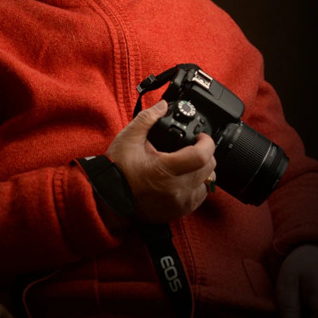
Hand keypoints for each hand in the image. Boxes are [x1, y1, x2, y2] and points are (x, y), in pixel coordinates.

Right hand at [106, 100, 215, 222]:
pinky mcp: (178, 212)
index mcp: (165, 170)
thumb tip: (163, 105)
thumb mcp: (129, 138)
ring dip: (203, 170)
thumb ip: (148, 118)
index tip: (201, 136)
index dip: (206, 142)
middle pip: (209, 169)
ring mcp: (178, 204)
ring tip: (189, 161)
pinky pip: (200, 197)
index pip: (202, 156)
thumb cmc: (117, 169)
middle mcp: (176, 190)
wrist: (109, 197)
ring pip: (208, 184)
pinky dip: (197, 185)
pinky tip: (185, 176)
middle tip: (194, 146)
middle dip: (205, 153)